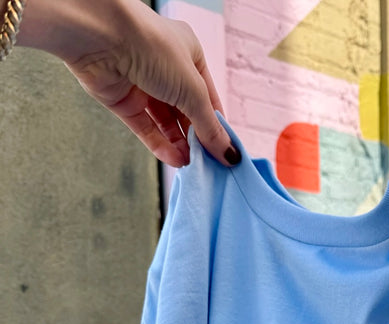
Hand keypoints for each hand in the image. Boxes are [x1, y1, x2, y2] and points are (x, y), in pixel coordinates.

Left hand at [18, 0, 239, 167]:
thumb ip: (210, 127)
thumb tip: (230, 155)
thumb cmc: (153, 48)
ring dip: (179, 145)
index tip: (226, 152)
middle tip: (209, 163)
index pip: (208, 98)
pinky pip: (145, 128)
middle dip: (197, 138)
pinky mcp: (122, 99)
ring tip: (192, 165)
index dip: (217, 125)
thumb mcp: (193, 90)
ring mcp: (143, 84)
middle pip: (187, 112)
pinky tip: (175, 160)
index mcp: (189, 55)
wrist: (101, 36)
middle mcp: (166, 68)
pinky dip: (160, 144)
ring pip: (165, 123)